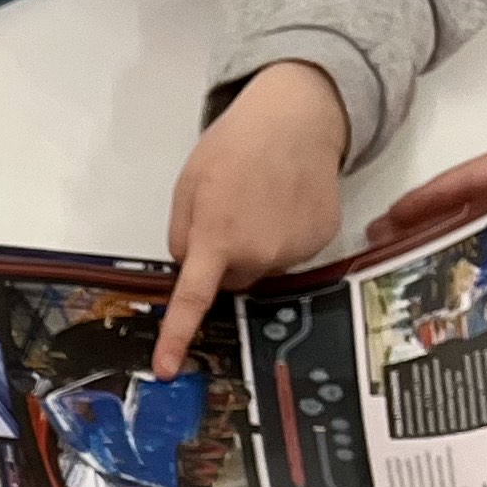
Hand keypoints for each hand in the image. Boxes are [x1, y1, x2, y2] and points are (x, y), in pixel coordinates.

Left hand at [160, 63, 349, 377]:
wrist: (298, 116)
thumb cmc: (235, 146)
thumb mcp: (188, 187)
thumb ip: (184, 237)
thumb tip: (191, 271)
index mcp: (216, 239)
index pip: (193, 301)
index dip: (177, 337)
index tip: (165, 370)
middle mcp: (258, 254)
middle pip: (231, 282)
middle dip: (224, 259)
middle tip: (231, 214)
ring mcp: (294, 251)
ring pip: (262, 269)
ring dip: (256, 246)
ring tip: (262, 200)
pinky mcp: (321, 241)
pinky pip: (291, 255)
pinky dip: (285, 236)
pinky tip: (287, 202)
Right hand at [379, 133, 486, 260]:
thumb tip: (482, 213)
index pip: (471, 177)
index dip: (429, 200)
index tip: (390, 222)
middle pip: (470, 198)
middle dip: (426, 222)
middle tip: (381, 251)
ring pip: (486, 218)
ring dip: (449, 239)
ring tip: (412, 266)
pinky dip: (482, 250)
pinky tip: (468, 274)